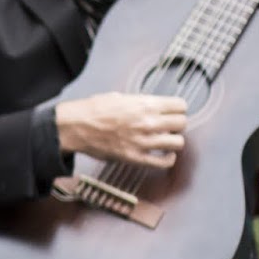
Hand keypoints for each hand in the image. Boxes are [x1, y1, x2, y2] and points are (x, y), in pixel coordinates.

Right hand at [55, 92, 187, 167]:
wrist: (75, 126)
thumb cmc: (93, 110)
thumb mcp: (120, 97)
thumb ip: (140, 103)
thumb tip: (153, 107)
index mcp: (145, 104)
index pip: (181, 105)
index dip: (178, 108)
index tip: (174, 111)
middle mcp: (148, 122)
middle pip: (182, 123)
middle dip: (177, 124)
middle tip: (169, 125)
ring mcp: (143, 141)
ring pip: (178, 143)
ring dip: (173, 140)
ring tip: (166, 140)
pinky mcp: (136, 158)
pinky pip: (164, 162)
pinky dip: (168, 159)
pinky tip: (164, 154)